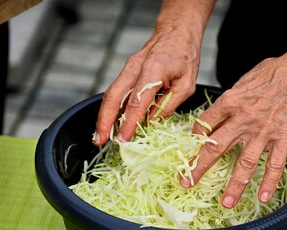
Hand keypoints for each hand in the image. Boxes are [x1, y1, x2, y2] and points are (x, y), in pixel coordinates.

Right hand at [93, 27, 200, 145]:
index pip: (137, 102)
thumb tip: (151, 124)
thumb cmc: (185, 57)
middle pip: (113, 96)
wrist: (177, 31)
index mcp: (153, 70)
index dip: (128, 123)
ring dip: (104, 116)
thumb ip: (168, 105)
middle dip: (104, 120)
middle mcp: (135, 68)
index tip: (122, 140)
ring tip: (101, 136)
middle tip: (100, 140)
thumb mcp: (186, 85)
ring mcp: (128, 68)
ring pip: (111, 94)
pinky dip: (111, 108)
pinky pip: (116, 91)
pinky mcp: (127, 71)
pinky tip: (110, 123)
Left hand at [183, 50, 286, 207]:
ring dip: (235, 186)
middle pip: (216, 148)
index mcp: (230, 102)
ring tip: (226, 203)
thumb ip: (230, 100)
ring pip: (245, 163)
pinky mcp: (283, 138)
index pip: (204, 125)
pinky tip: (263, 196)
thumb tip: (218, 114)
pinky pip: (275, 164)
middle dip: (199, 168)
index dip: (196, 138)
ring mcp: (264, 131)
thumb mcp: (243, 81)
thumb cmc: (272, 73)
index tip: (194, 146)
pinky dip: (269, 182)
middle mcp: (243, 120)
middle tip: (187, 183)